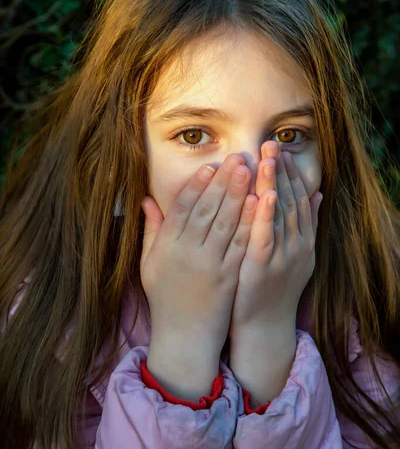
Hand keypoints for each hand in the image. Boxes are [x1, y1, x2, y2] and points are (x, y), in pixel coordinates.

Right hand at [140, 153, 255, 359]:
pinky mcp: (229, 276)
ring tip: (249, 171)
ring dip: (238, 194)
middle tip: (235, 158)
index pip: (181, 208)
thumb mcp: (150, 263)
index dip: (196, 186)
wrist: (184, 336)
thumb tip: (145, 199)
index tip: (209, 167)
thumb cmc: (165, 297)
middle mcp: (187, 252)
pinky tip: (259, 203)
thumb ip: (151, 230)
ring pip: (225, 222)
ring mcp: (209, 264)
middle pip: (206, 209)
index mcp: (166, 247)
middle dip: (222, 181)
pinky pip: (241, 243)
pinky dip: (250, 221)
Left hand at [228, 141, 322, 335]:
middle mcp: (298, 244)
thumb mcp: (296, 253)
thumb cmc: (273, 287)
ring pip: (280, 213)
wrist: (264, 326)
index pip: (299, 199)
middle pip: (291, 200)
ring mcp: (283, 255)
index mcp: (304, 240)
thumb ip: (306, 223)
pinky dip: (265, 214)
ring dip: (274, 183)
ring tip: (268, 157)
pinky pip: (266, 235)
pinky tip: (262, 193)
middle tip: (272, 143)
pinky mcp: (264, 266)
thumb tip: (317, 193)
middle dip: (281, 170)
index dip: (291, 173)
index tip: (282, 150)